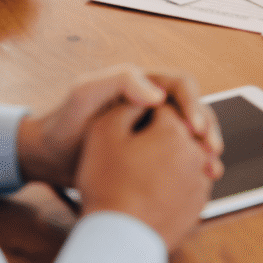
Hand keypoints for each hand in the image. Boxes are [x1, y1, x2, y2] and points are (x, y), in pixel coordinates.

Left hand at [16, 64, 222, 188]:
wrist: (51, 156)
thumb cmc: (65, 120)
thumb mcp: (86, 93)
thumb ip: (119, 81)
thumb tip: (159, 94)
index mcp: (143, 85)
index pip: (181, 86)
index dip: (193, 104)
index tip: (194, 129)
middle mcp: (154, 105)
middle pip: (194, 110)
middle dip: (207, 129)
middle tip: (210, 152)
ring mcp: (155, 130)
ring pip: (191, 135)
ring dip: (205, 149)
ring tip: (211, 170)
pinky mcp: (152, 154)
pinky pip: (181, 155)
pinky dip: (193, 166)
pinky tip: (199, 181)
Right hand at [76, 102, 217, 250]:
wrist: (119, 237)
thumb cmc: (107, 182)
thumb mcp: (104, 131)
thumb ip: (127, 103)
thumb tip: (147, 96)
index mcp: (175, 130)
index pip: (165, 105)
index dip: (145, 109)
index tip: (130, 122)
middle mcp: (197, 152)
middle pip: (181, 128)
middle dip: (163, 130)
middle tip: (137, 145)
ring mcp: (201, 181)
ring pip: (188, 154)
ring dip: (171, 154)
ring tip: (144, 167)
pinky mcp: (200, 205)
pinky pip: (190, 180)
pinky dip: (176, 178)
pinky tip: (153, 186)